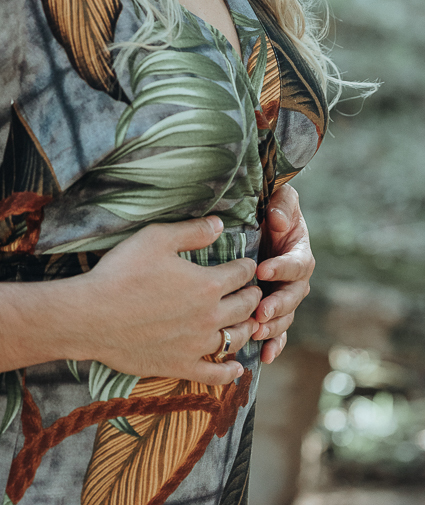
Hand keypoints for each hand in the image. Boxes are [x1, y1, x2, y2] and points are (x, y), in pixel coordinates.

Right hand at [76, 216, 260, 385]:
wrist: (93, 316)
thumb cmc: (122, 272)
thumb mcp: (156, 238)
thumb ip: (192, 231)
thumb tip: (220, 224)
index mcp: (208, 284)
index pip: (241, 274)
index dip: (247, 266)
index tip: (246, 265)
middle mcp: (210, 317)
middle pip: (246, 306)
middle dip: (252, 296)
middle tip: (251, 291)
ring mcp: (197, 345)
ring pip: (236, 339)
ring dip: (246, 328)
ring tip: (246, 322)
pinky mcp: (182, 366)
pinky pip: (216, 374)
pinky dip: (230, 372)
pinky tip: (235, 368)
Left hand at [254, 184, 314, 363]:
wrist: (262, 223)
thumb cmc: (272, 207)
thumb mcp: (281, 199)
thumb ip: (283, 206)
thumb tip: (278, 221)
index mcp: (300, 253)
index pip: (297, 264)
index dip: (282, 268)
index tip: (262, 269)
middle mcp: (296, 279)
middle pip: (293, 297)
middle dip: (278, 306)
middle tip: (260, 311)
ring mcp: (285, 296)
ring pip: (286, 317)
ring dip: (273, 328)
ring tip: (257, 333)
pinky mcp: (274, 309)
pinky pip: (279, 332)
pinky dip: (274, 345)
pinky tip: (264, 356)